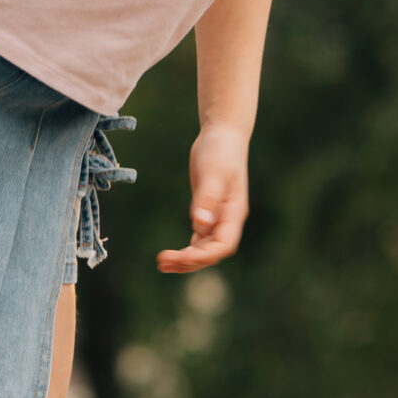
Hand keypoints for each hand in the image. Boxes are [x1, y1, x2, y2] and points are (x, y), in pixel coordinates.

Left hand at [157, 123, 248, 273]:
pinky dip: (188, 248)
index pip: (223, 245)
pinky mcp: (207, 210)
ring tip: (162, 263)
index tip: (183, 257)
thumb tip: (200, 225)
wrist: (222, 134)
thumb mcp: (213, 174)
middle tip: (163, 263)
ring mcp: (218, 217)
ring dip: (186, 258)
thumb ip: (207, 199)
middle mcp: (228, 219)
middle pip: (212, 251)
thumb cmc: (220, 151)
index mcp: (234, 213)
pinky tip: (174, 254)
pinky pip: (199, 237)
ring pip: (204, 247)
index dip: (205, 256)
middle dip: (190, 261)